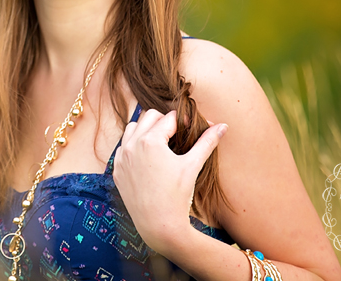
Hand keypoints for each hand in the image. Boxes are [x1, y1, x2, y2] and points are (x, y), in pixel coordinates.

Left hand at [112, 109, 227, 256]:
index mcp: (150, 141)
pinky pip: (123, 147)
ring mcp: (122, 157)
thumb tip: (223, 126)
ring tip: (161, 142)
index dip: (184, 121)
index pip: (169, 118)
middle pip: (149, 117)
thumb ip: (206, 142)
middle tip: (178, 134)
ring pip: (133, 128)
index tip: (192, 126)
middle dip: (164, 121)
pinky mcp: (117, 169)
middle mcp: (131, 145)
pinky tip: (147, 156)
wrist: (159, 225)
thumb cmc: (177, 196)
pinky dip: (134, 145)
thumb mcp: (192, 166)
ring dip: (146, 129)